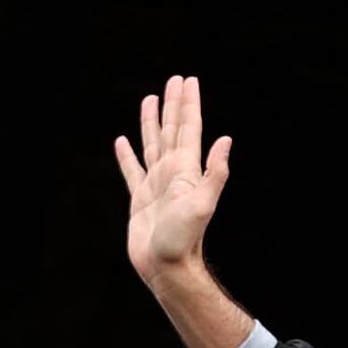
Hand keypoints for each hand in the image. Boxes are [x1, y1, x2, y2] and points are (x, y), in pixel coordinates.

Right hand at [112, 77, 254, 347]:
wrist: (167, 268)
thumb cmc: (184, 241)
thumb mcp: (202, 205)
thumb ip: (214, 173)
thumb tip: (226, 139)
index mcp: (185, 170)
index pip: (188, 129)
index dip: (188, 104)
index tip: (188, 81)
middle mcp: (172, 173)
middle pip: (171, 130)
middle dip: (173, 105)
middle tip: (174, 80)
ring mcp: (156, 185)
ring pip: (152, 144)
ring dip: (151, 122)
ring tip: (150, 99)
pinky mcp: (140, 199)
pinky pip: (132, 171)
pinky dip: (127, 155)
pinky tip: (122, 141)